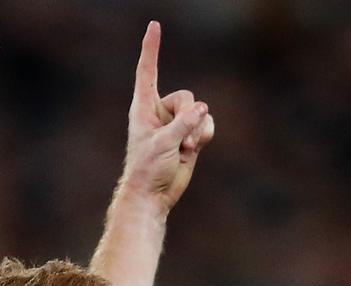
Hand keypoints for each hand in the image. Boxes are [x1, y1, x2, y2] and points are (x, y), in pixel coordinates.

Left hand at [124, 22, 213, 213]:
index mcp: (143, 108)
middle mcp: (160, 112)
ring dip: (196, 132)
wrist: (153, 195)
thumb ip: (183, 123)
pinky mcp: (189, 136)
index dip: (151, 49)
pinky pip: (206, 123)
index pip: (147, 72)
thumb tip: (203, 109)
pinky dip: (204, 135)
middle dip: (188, 117)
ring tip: (183, 150)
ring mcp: (176, 124)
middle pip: (186, 96)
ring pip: (199, 111)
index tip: (154, 25)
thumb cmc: (148, 170)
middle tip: (179, 141)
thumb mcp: (163, 143)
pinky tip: (192, 151)